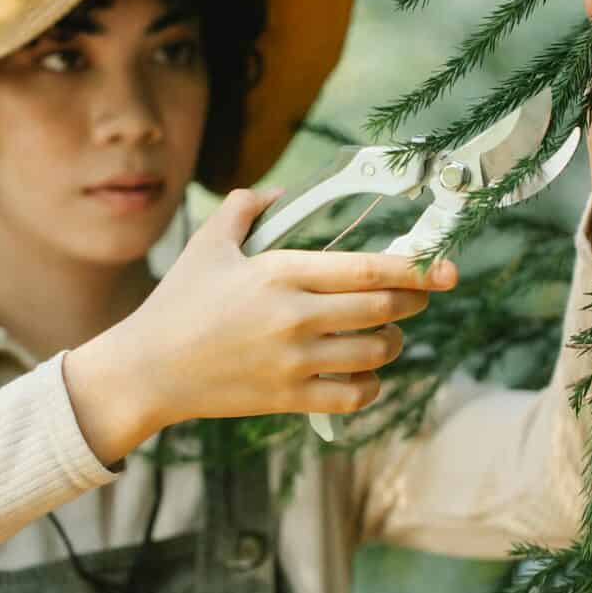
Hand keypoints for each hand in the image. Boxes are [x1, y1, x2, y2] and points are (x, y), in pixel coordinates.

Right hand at [62, 187, 459, 463]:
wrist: (147, 370)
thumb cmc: (178, 304)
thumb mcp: (209, 246)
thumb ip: (245, 210)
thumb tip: (277, 194)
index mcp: (280, 272)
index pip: (367, 270)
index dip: (415, 269)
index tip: (444, 268)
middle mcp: (294, 316)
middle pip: (382, 310)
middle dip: (412, 303)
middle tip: (420, 298)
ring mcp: (294, 360)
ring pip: (374, 353)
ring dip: (392, 344)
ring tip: (388, 336)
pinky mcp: (288, 398)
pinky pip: (352, 395)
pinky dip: (370, 386)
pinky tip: (366, 376)